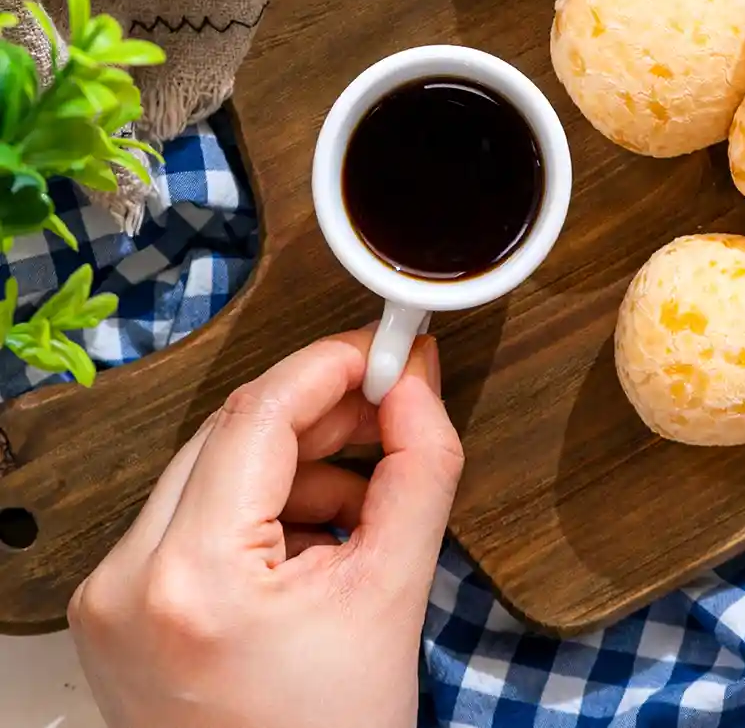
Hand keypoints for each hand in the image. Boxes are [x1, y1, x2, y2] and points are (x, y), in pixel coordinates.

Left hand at [69, 330, 463, 727]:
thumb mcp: (396, 592)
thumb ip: (419, 468)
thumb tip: (415, 383)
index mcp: (192, 578)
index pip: (258, 416)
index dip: (334, 366)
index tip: (390, 350)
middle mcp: (127, 581)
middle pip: (231, 436)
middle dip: (322, 416)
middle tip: (394, 408)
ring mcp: (110, 598)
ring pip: (211, 470)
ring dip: (296, 465)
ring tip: (364, 501)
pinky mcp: (115, 609)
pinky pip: (192, 517)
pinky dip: (260, 509)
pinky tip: (317, 538)